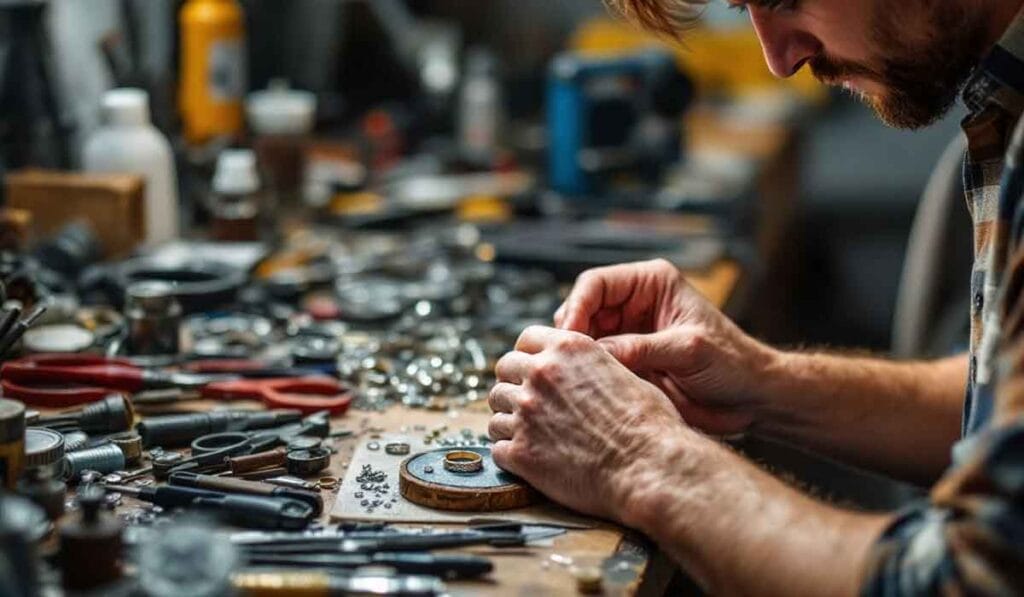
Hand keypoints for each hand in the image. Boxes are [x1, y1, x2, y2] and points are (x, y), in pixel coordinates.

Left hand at [488, 325, 685, 521]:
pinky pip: (497, 447)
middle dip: (513, 385)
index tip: (533, 370)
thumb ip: (592, 366)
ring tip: (530, 434)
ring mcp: (526, 412)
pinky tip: (528, 459)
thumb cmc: (649, 425)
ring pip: (495, 409)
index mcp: (568, 349)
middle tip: (528, 404)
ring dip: (509, 420)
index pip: (526, 339)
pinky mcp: (521, 452)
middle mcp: (541, 374)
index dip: (529, 355)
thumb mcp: (625, 374)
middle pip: (504, 370)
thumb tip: (583, 373)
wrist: (648, 467)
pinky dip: (510, 453)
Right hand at [554, 259, 777, 435]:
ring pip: (582, 339)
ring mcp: (628, 333)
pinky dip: (586, 375)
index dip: (576, 307)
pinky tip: (585, 389)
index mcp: (651, 283)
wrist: (752, 397)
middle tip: (565, 362)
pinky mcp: (627, 361)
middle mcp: (634, 304)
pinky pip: (595, 364)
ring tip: (573, 378)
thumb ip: (642, 349)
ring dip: (576, 356)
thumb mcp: (689, 350)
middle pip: (581, 310)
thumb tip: (596, 353)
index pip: (595, 284)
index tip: (569, 337)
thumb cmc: (733, 363)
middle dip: (570, 335)